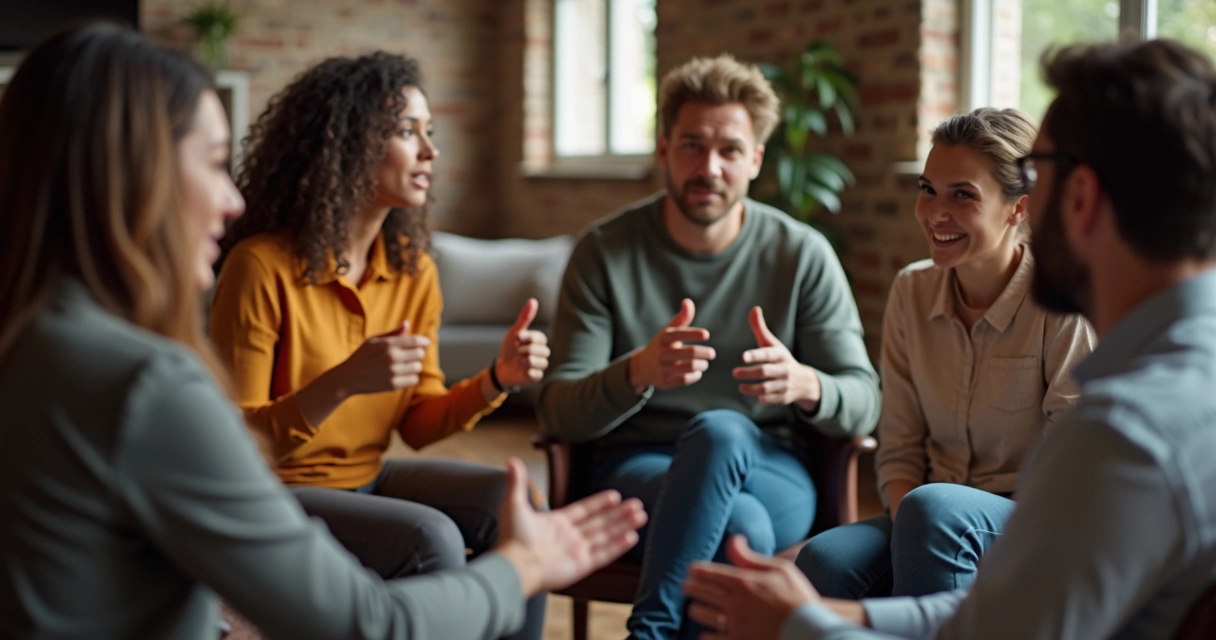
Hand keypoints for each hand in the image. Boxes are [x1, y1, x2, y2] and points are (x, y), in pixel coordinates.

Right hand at [332, 321, 429, 396]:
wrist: (348, 377)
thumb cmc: (361, 356)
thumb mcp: (373, 340)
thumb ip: (392, 333)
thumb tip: (407, 323)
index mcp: (388, 344)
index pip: (416, 341)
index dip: (424, 341)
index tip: (426, 343)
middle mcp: (392, 357)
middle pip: (420, 354)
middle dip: (417, 354)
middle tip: (409, 356)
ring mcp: (392, 372)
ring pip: (418, 367)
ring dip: (414, 366)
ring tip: (404, 366)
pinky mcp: (392, 385)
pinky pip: (413, 380)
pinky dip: (411, 378)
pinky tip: (402, 375)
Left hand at [494, 298, 550, 387]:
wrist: (501, 367)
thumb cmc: (510, 348)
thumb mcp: (515, 332)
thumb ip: (524, 318)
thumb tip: (533, 300)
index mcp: (539, 341)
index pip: (540, 338)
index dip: (528, 338)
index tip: (517, 338)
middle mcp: (542, 353)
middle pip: (542, 350)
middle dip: (526, 350)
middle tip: (516, 351)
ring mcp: (540, 365)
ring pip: (541, 362)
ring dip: (526, 360)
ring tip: (517, 360)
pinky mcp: (536, 377)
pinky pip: (538, 374)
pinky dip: (528, 372)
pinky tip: (522, 370)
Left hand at [495, 458, 646, 596]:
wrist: (514, 566)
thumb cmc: (513, 538)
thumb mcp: (514, 504)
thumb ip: (517, 483)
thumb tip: (512, 460)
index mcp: (557, 523)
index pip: (584, 510)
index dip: (599, 503)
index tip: (614, 495)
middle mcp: (570, 537)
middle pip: (600, 522)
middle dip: (619, 514)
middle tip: (637, 504)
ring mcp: (577, 552)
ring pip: (606, 536)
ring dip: (624, 526)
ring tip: (641, 516)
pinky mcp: (582, 565)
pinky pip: (604, 554)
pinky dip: (618, 546)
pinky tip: (632, 536)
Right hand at [627, 298, 715, 392]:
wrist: (643, 366)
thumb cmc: (662, 345)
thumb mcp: (668, 331)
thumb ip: (682, 318)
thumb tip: (688, 301)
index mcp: (664, 338)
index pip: (679, 334)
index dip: (694, 333)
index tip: (706, 335)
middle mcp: (662, 353)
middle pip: (688, 353)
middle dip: (703, 353)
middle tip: (712, 353)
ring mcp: (662, 368)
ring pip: (688, 367)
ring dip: (701, 365)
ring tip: (705, 363)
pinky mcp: (665, 382)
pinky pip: (684, 379)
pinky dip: (695, 376)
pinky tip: (697, 372)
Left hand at [683, 535, 820, 639]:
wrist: (810, 630)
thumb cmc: (798, 597)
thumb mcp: (779, 569)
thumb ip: (750, 557)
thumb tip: (734, 539)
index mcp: (744, 582)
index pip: (708, 573)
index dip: (696, 571)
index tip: (692, 571)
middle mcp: (735, 602)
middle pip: (699, 591)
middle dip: (691, 587)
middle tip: (687, 586)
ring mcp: (735, 624)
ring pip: (701, 614)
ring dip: (696, 609)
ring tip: (696, 608)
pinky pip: (710, 639)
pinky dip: (706, 634)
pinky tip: (707, 632)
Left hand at [733, 307, 820, 411]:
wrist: (804, 381)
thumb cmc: (780, 358)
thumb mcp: (772, 344)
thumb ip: (760, 328)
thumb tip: (754, 308)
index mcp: (780, 354)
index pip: (767, 354)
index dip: (755, 355)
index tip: (743, 357)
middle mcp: (784, 369)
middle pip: (765, 372)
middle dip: (749, 373)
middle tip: (734, 373)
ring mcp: (785, 384)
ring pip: (767, 388)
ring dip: (751, 388)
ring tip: (740, 387)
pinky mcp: (783, 397)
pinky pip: (771, 399)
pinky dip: (762, 398)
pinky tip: (754, 395)